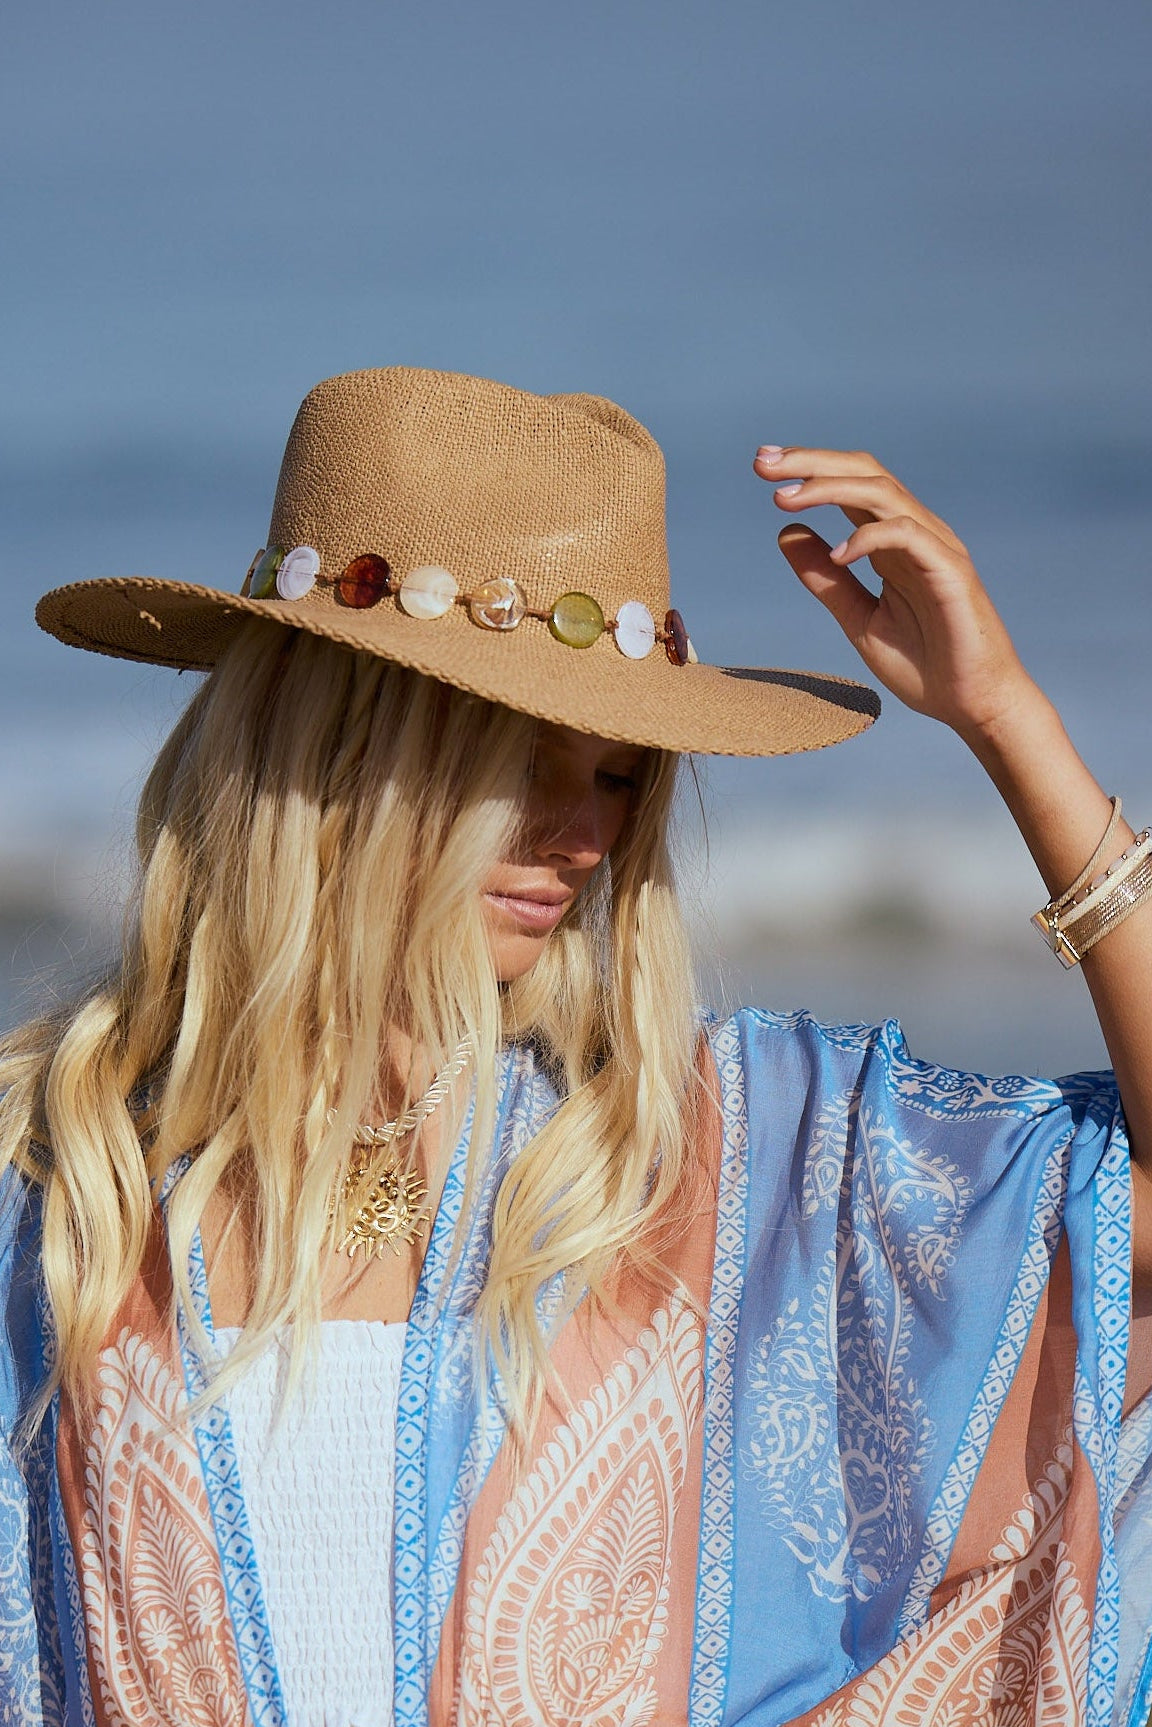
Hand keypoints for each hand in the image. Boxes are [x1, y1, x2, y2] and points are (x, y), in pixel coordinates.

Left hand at [753, 445, 1033, 741]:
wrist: (972, 704)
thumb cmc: (924, 665)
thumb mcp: (858, 619)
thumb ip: (825, 579)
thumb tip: (785, 531)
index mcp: (891, 542)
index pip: (849, 486)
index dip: (808, 471)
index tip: (761, 466)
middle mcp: (914, 533)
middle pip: (864, 473)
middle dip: (811, 462)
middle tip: (762, 462)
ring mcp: (935, 547)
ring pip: (883, 492)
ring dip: (830, 488)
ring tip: (786, 498)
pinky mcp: (951, 571)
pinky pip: (908, 535)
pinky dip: (868, 538)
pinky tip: (837, 556)